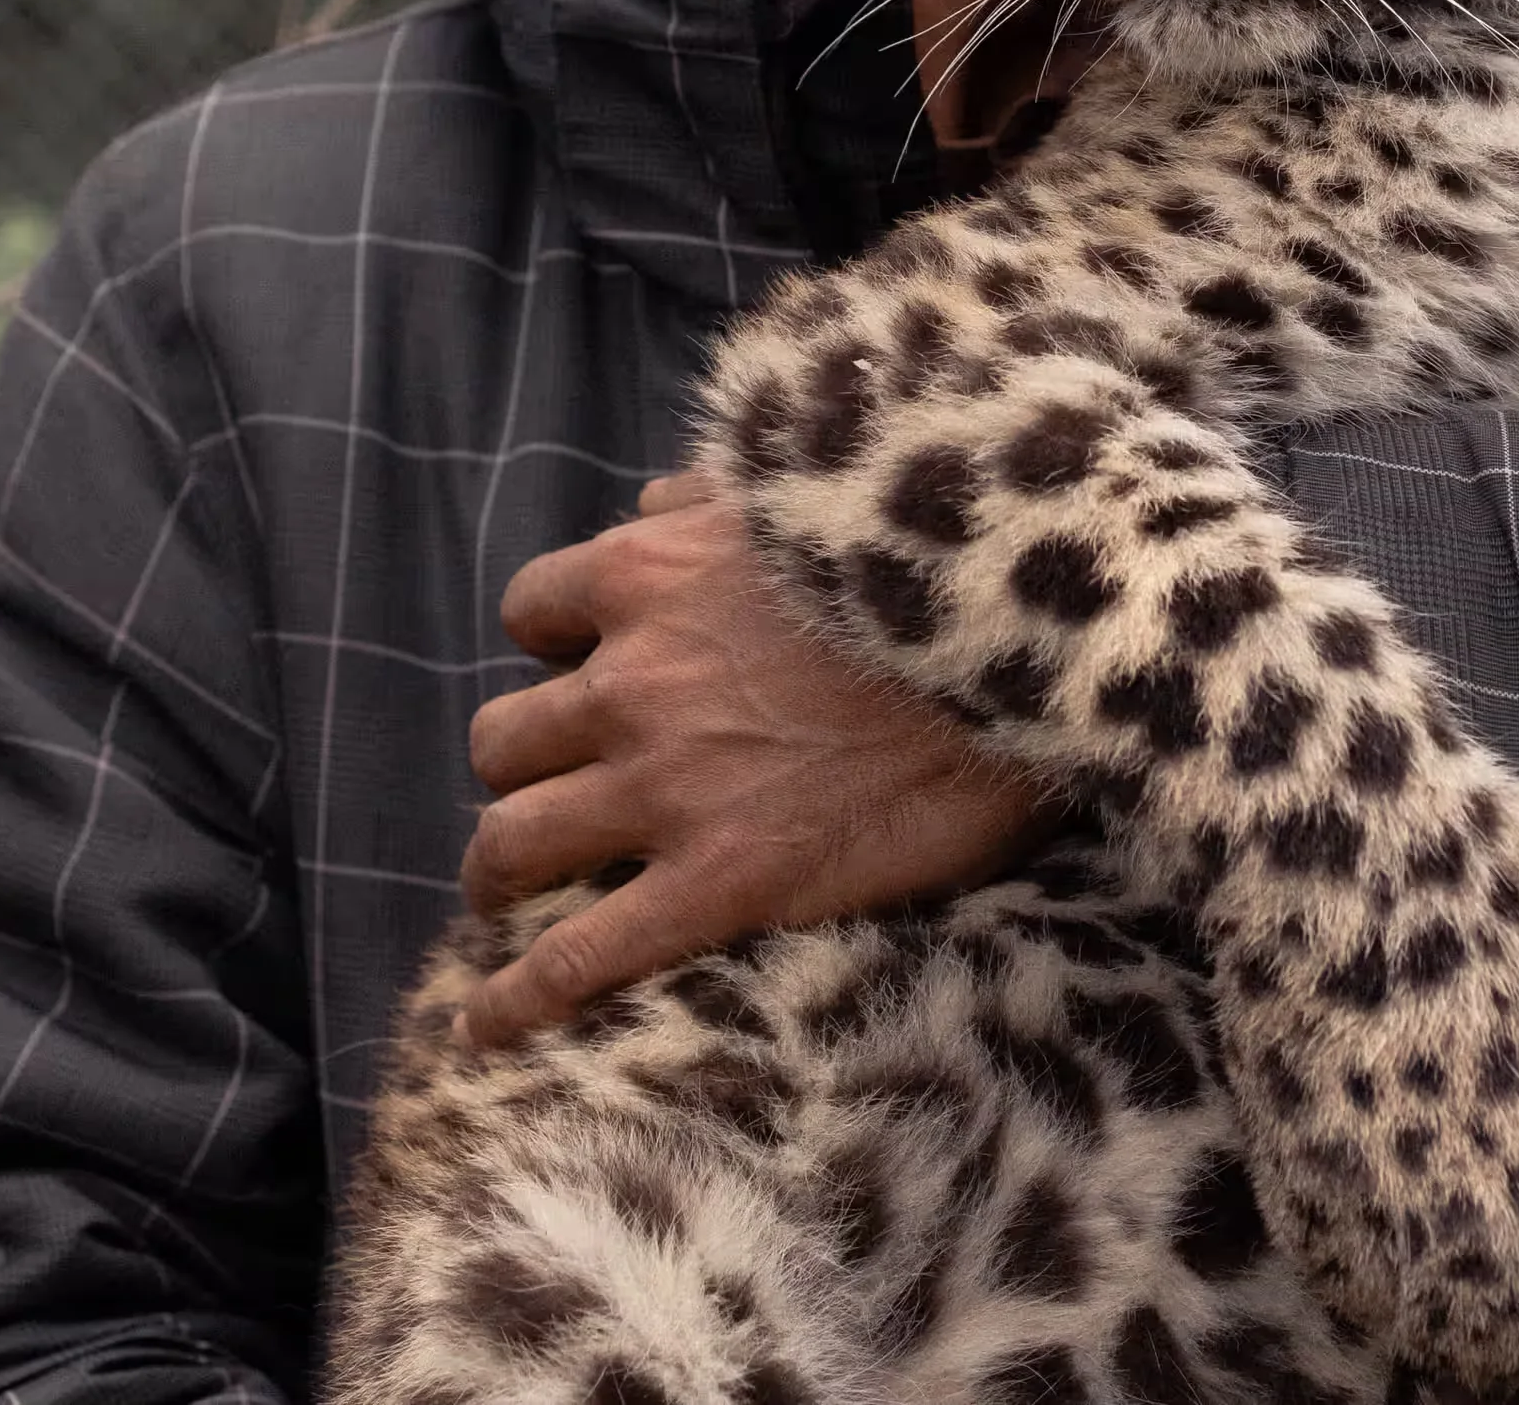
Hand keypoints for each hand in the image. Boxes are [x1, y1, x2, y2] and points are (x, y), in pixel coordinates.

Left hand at [454, 475, 1050, 1046]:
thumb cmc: (930, 566)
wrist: (1029, 650)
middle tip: (557, 791)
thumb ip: (712, 498)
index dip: (554, 648)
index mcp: (651, 578)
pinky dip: (521, 995)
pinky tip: (489, 1026)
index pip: (533, 612)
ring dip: (501, 871)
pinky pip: (580, 954)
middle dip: (522, 768)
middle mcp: (635, 682)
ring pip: (511, 840)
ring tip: (509, 893)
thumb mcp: (806, 493)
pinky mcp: (718, 882)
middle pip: (502, 739)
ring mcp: (668, 789)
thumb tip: (651, 502)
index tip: (588, 672)